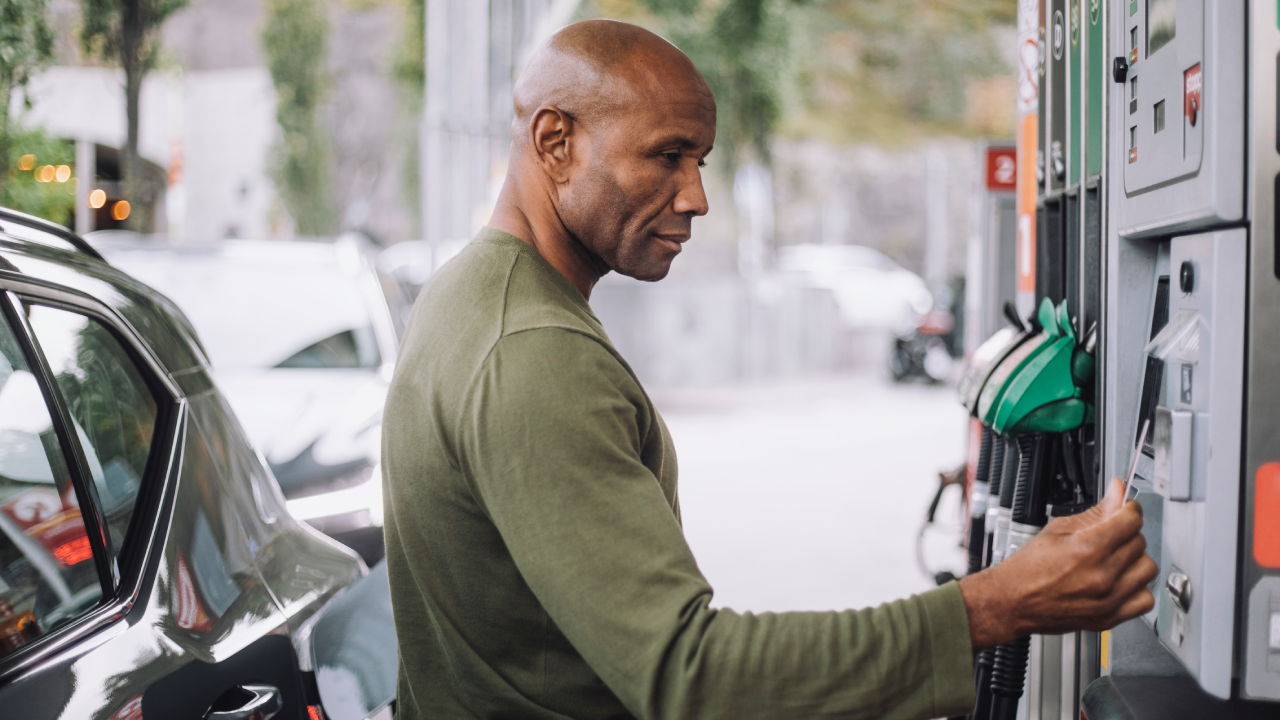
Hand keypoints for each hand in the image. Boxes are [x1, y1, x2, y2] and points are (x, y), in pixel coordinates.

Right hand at [958, 478, 1157, 649]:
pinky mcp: (1110, 617)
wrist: (1014, 601)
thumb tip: (1116, 494)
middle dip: (1126, 533)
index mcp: (1087, 548)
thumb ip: (1094, 513)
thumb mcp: (1057, 530)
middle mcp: (1102, 575)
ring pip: (1147, 569)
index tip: (1125, 510)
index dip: (1129, 509)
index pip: (1131, 520)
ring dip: (1135, 560)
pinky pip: (1145, 599)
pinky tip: (1121, 582)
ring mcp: (1108, 599)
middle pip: (1140, 542)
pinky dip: (1137, 589)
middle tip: (1111, 535)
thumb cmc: (1029, 568)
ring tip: (1116, 559)